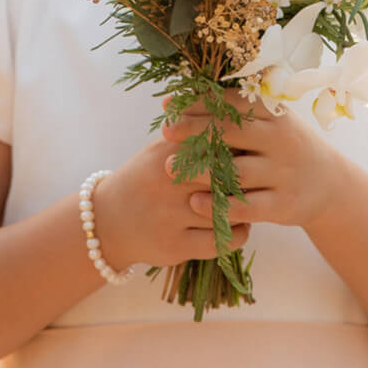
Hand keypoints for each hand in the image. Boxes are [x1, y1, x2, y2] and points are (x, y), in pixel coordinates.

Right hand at [91, 126, 252, 270]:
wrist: (106, 222)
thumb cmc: (144, 180)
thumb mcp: (160, 150)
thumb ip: (195, 136)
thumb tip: (241, 121)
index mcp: (167, 151)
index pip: (217, 141)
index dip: (241, 146)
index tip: (255, 149)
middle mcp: (168, 181)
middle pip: (225, 174)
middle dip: (246, 177)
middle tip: (261, 177)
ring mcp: (170, 215)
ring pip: (226, 209)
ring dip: (246, 207)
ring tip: (253, 201)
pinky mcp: (174, 246)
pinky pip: (220, 241)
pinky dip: (238, 234)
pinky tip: (241, 226)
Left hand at [159, 85, 342, 231]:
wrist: (329, 185)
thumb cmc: (284, 149)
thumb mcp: (272, 123)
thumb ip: (238, 112)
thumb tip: (184, 97)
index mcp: (276, 115)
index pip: (233, 102)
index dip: (199, 101)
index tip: (168, 104)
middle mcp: (281, 140)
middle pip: (233, 131)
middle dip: (195, 129)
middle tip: (165, 131)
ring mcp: (284, 173)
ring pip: (237, 171)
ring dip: (200, 169)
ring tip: (169, 168)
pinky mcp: (283, 205)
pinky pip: (247, 206)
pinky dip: (219, 205)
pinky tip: (195, 202)